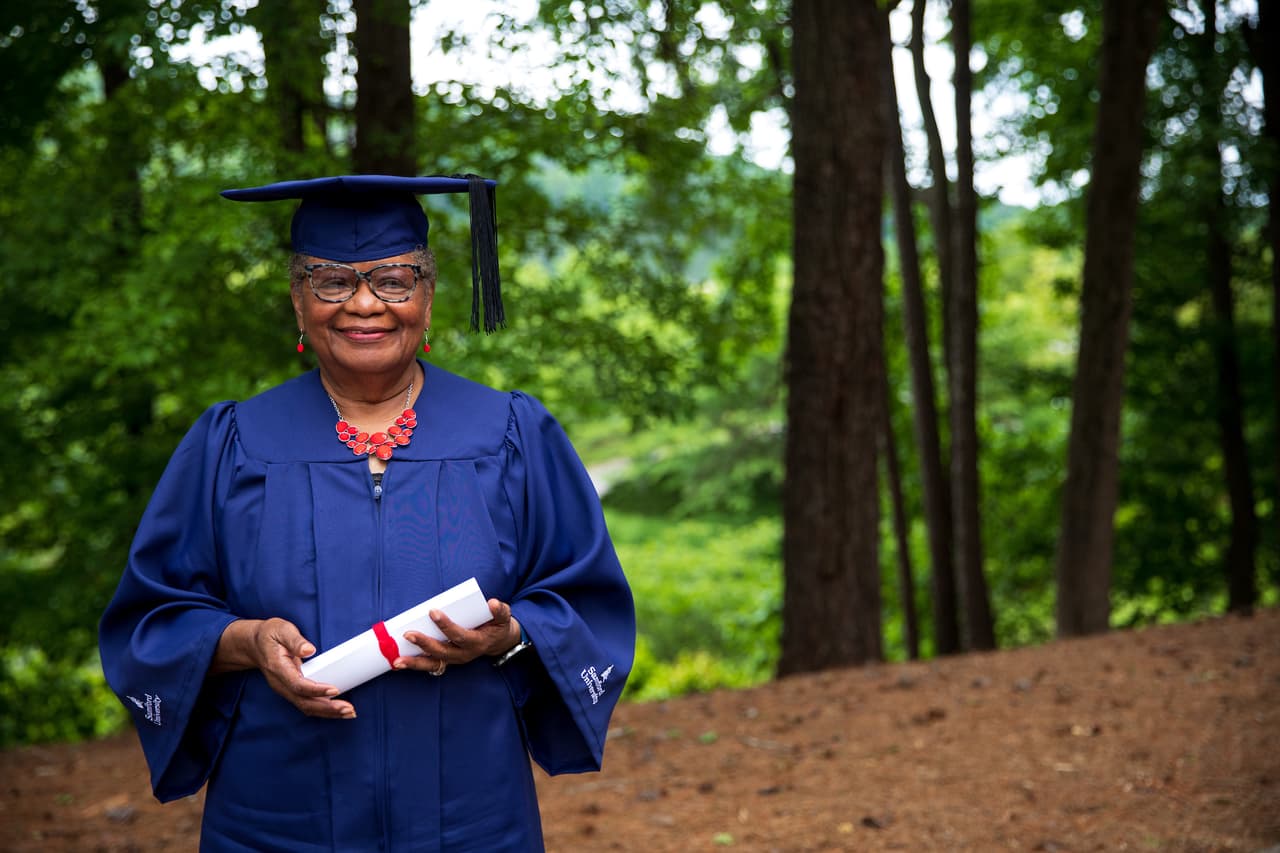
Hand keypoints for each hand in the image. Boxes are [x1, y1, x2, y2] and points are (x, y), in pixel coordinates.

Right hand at [213, 618, 355, 719]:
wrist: (253, 645)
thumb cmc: (270, 636)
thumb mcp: (281, 630)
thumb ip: (295, 640)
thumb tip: (309, 650)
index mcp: (278, 668)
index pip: (298, 684)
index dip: (316, 690)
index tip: (335, 690)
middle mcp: (281, 683)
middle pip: (304, 702)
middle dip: (327, 708)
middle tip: (348, 710)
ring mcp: (285, 689)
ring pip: (306, 707)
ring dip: (328, 712)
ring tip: (348, 713)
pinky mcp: (291, 691)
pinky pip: (306, 704)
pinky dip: (323, 709)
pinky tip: (338, 710)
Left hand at [397, 599, 520, 674]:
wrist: (499, 642)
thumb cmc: (497, 626)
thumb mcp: (503, 618)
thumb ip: (500, 610)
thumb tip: (492, 603)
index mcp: (476, 643)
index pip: (459, 635)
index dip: (446, 625)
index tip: (433, 612)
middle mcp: (464, 654)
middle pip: (442, 652)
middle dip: (424, 644)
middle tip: (408, 634)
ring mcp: (454, 660)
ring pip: (433, 664)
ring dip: (414, 663)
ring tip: (397, 661)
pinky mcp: (447, 661)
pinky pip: (430, 666)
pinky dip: (415, 665)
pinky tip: (399, 663)